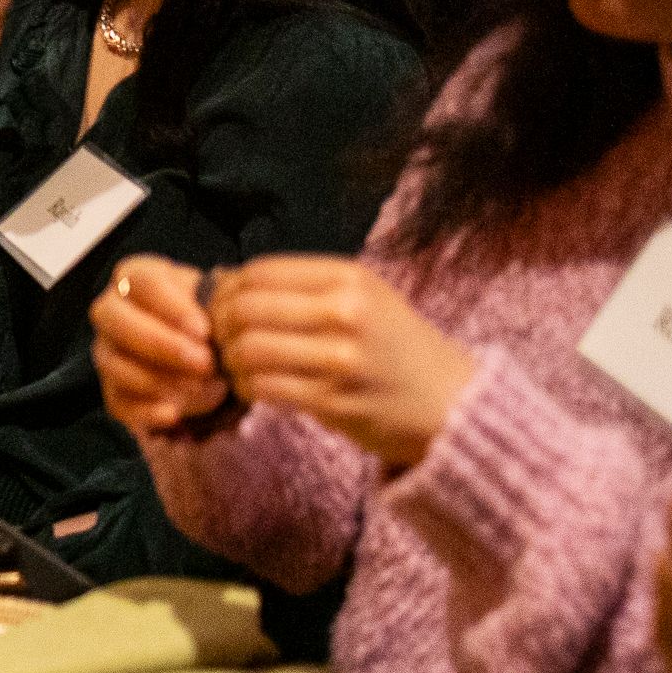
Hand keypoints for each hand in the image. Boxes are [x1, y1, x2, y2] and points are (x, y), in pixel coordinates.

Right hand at [92, 254, 232, 433]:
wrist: (205, 348)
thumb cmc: (205, 316)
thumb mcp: (212, 300)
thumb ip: (211, 306)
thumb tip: (214, 328)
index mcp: (133, 277)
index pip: (142, 283)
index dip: (173, 308)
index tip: (205, 331)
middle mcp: (110, 310)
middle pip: (118, 321)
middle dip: (162, 345)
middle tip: (205, 362)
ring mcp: (106, 350)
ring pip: (115, 364)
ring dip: (157, 380)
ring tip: (200, 388)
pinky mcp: (110, 388)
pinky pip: (117, 400)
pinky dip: (145, 411)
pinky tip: (173, 414)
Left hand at [203, 256, 474, 469]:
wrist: (451, 400)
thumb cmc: (394, 346)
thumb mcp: (362, 297)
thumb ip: (301, 287)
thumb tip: (224, 279)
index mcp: (348, 277)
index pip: (259, 272)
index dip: (226, 290)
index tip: (220, 307)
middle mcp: (345, 311)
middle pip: (246, 308)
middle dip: (220, 326)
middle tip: (220, 340)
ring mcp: (341, 358)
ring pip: (249, 349)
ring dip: (231, 361)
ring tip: (239, 367)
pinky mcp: (335, 400)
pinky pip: (265, 387)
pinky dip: (248, 389)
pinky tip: (256, 390)